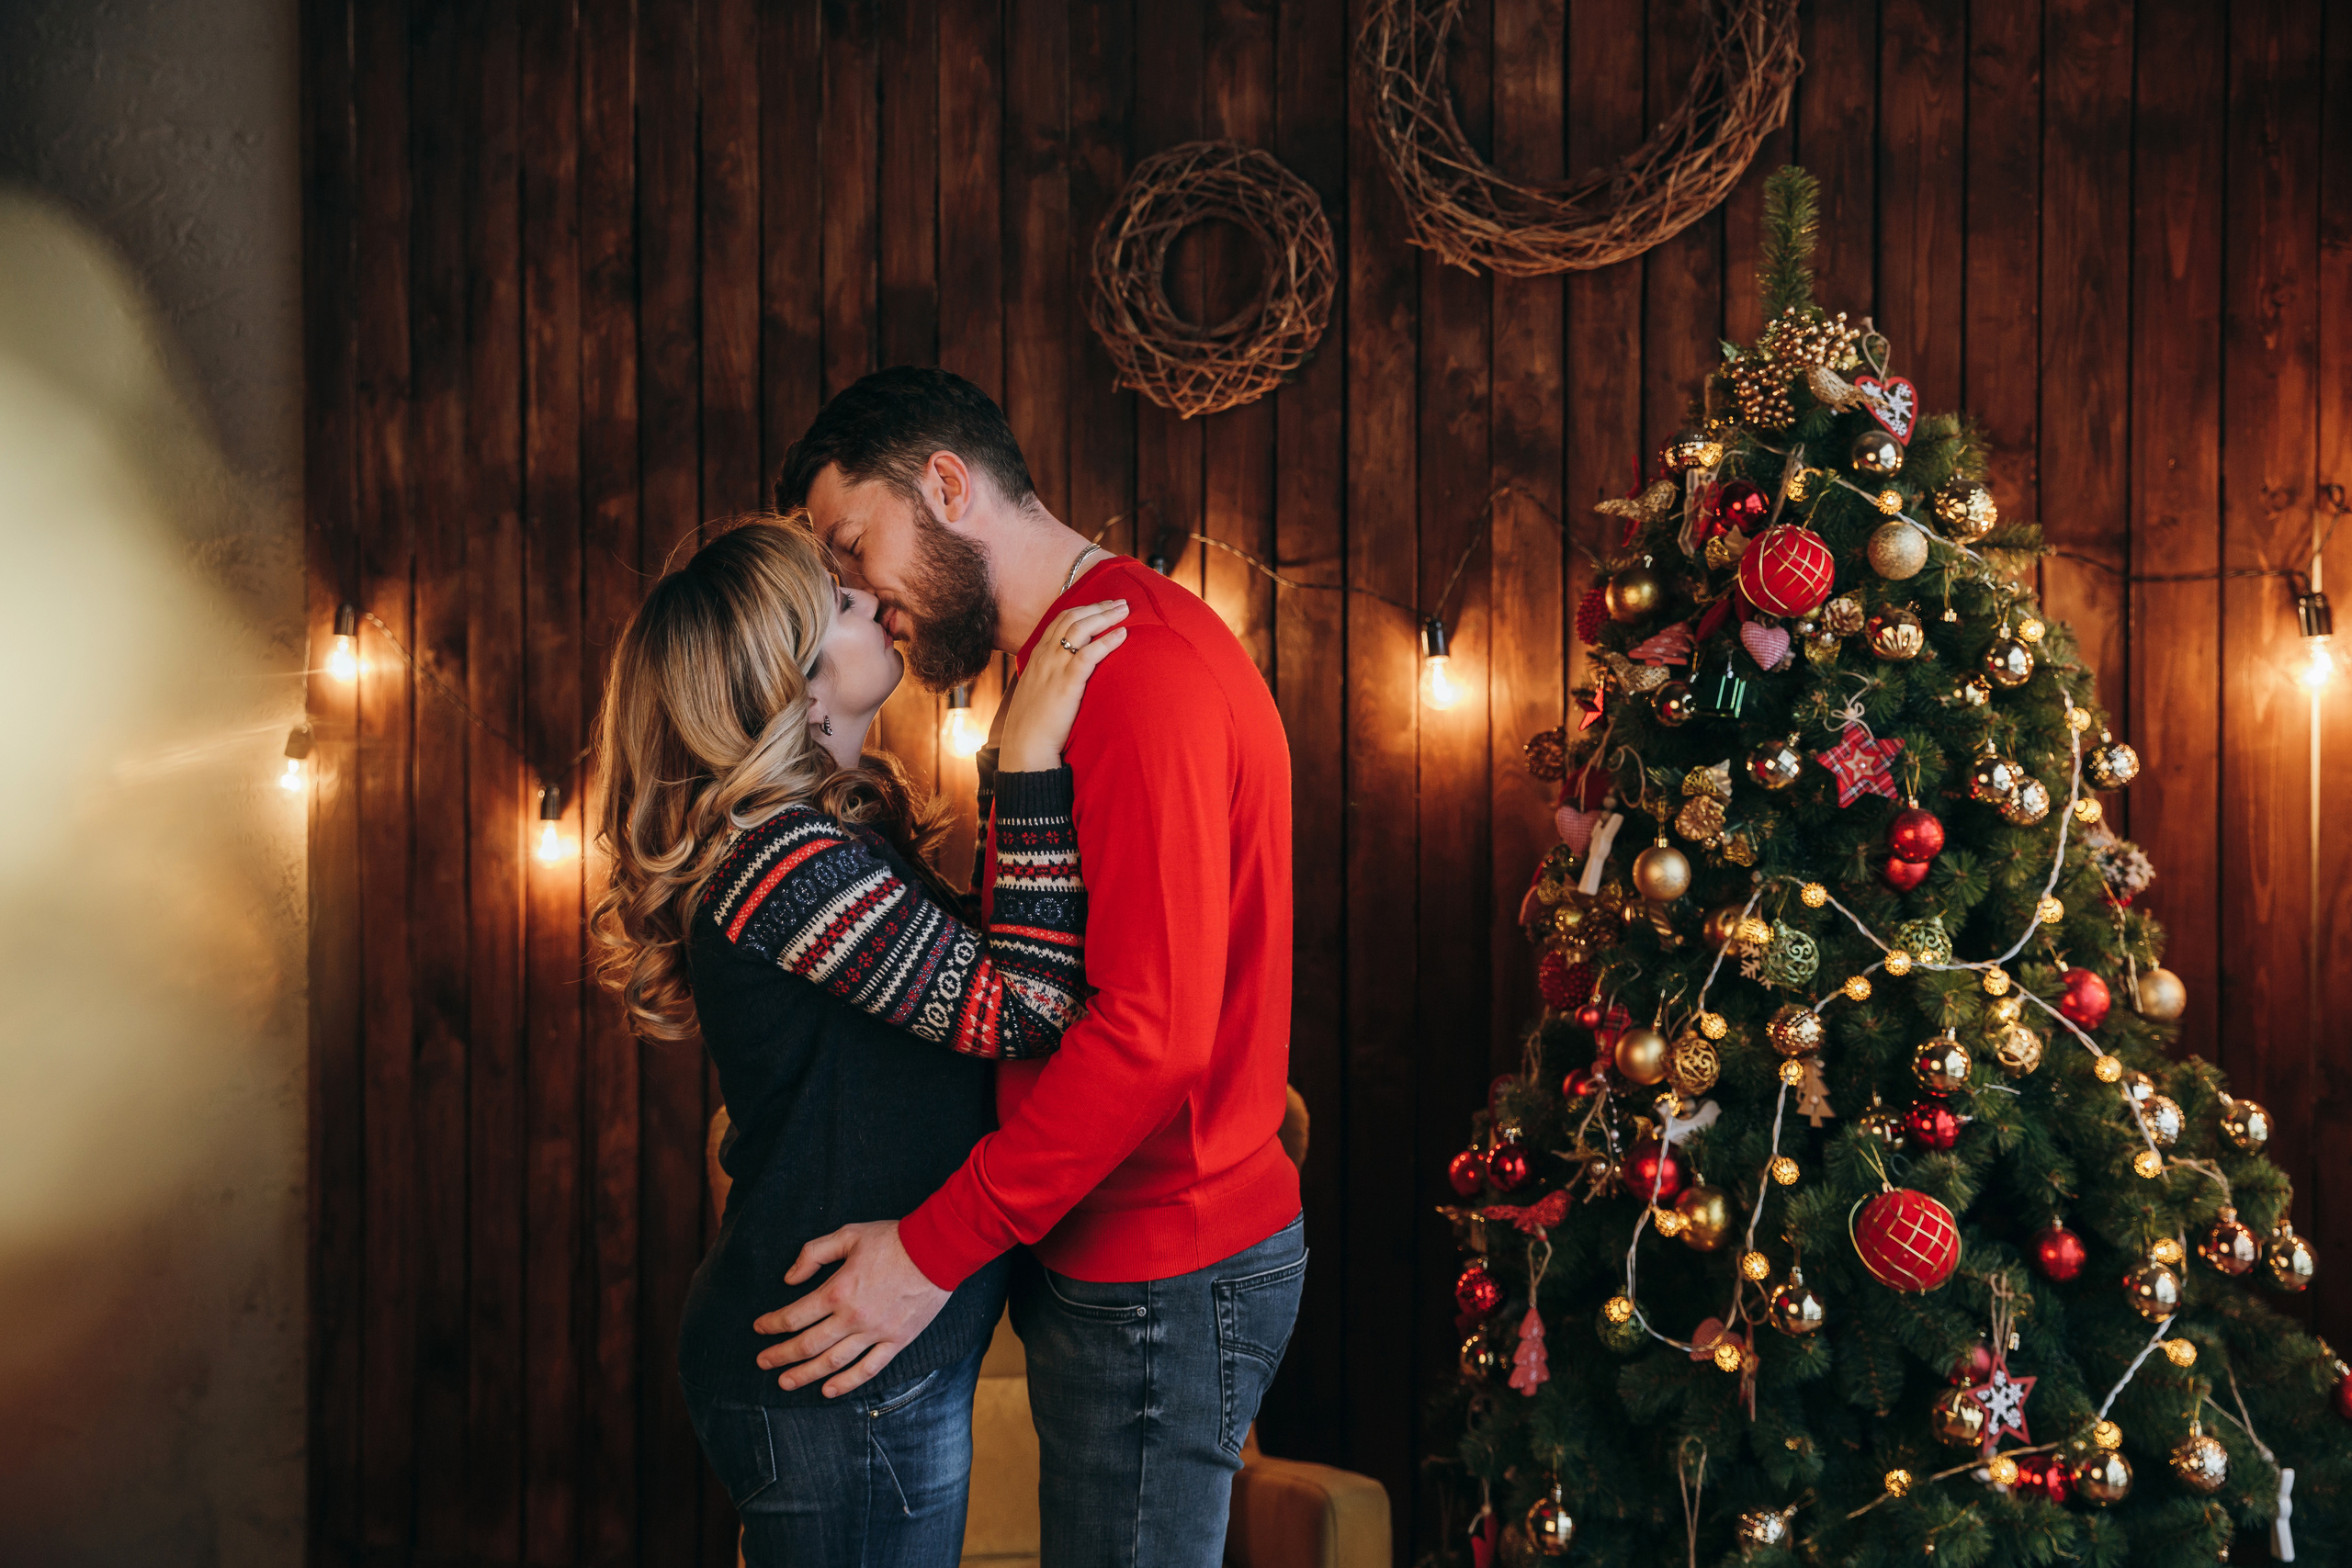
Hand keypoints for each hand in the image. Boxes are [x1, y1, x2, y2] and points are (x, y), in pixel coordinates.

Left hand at [752, 1220, 952, 1397]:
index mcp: (837, 1290)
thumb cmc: (892, 1239)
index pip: (794, 1316)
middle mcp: (852, 1317)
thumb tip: (790, 1278)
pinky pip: (868, 1369)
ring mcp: (875, 1333)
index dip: (772, 1324)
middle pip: (807, 1345)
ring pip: (833, 1362)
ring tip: (785, 1383)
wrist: (938, 1250)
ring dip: (805, 1375)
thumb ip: (814, 1253)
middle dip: (780, 1355)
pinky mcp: (896, 1341)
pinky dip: (846, 1383)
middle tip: (762, 1362)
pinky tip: (828, 1390)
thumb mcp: (848, 1235)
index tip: (759, 1327)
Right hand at [998, 600, 1129, 771]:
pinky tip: (1123, 634)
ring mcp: (1055, 667)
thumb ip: (1048, 675)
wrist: (1025, 745)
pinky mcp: (1067, 682)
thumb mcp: (1036, 690)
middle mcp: (1045, 655)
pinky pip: (1089, 654)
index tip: (1102, 604)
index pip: (1060, 620)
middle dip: (1098, 606)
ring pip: (1082, 629)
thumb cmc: (1032, 723)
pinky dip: (1107, 641)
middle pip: (1073, 618)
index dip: (1084, 608)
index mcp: (1037, 655)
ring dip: (1106, 616)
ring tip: (1125, 611)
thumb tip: (1065, 673)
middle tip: (1120, 602)